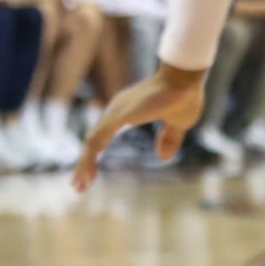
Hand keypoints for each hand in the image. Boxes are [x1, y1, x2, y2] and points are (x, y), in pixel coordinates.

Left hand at [73, 62, 206, 190]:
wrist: (186, 79)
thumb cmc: (182, 96)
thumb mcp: (177, 123)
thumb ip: (169, 138)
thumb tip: (163, 156)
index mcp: (125, 113)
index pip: (101, 137)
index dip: (93, 156)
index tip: (89, 176)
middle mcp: (116, 111)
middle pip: (93, 140)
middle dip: (84, 164)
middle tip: (78, 186)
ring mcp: (116, 111)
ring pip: (92, 141)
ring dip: (85, 163)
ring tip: (81, 185)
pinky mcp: (121, 114)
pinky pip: (101, 135)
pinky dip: (92, 154)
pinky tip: (89, 170)